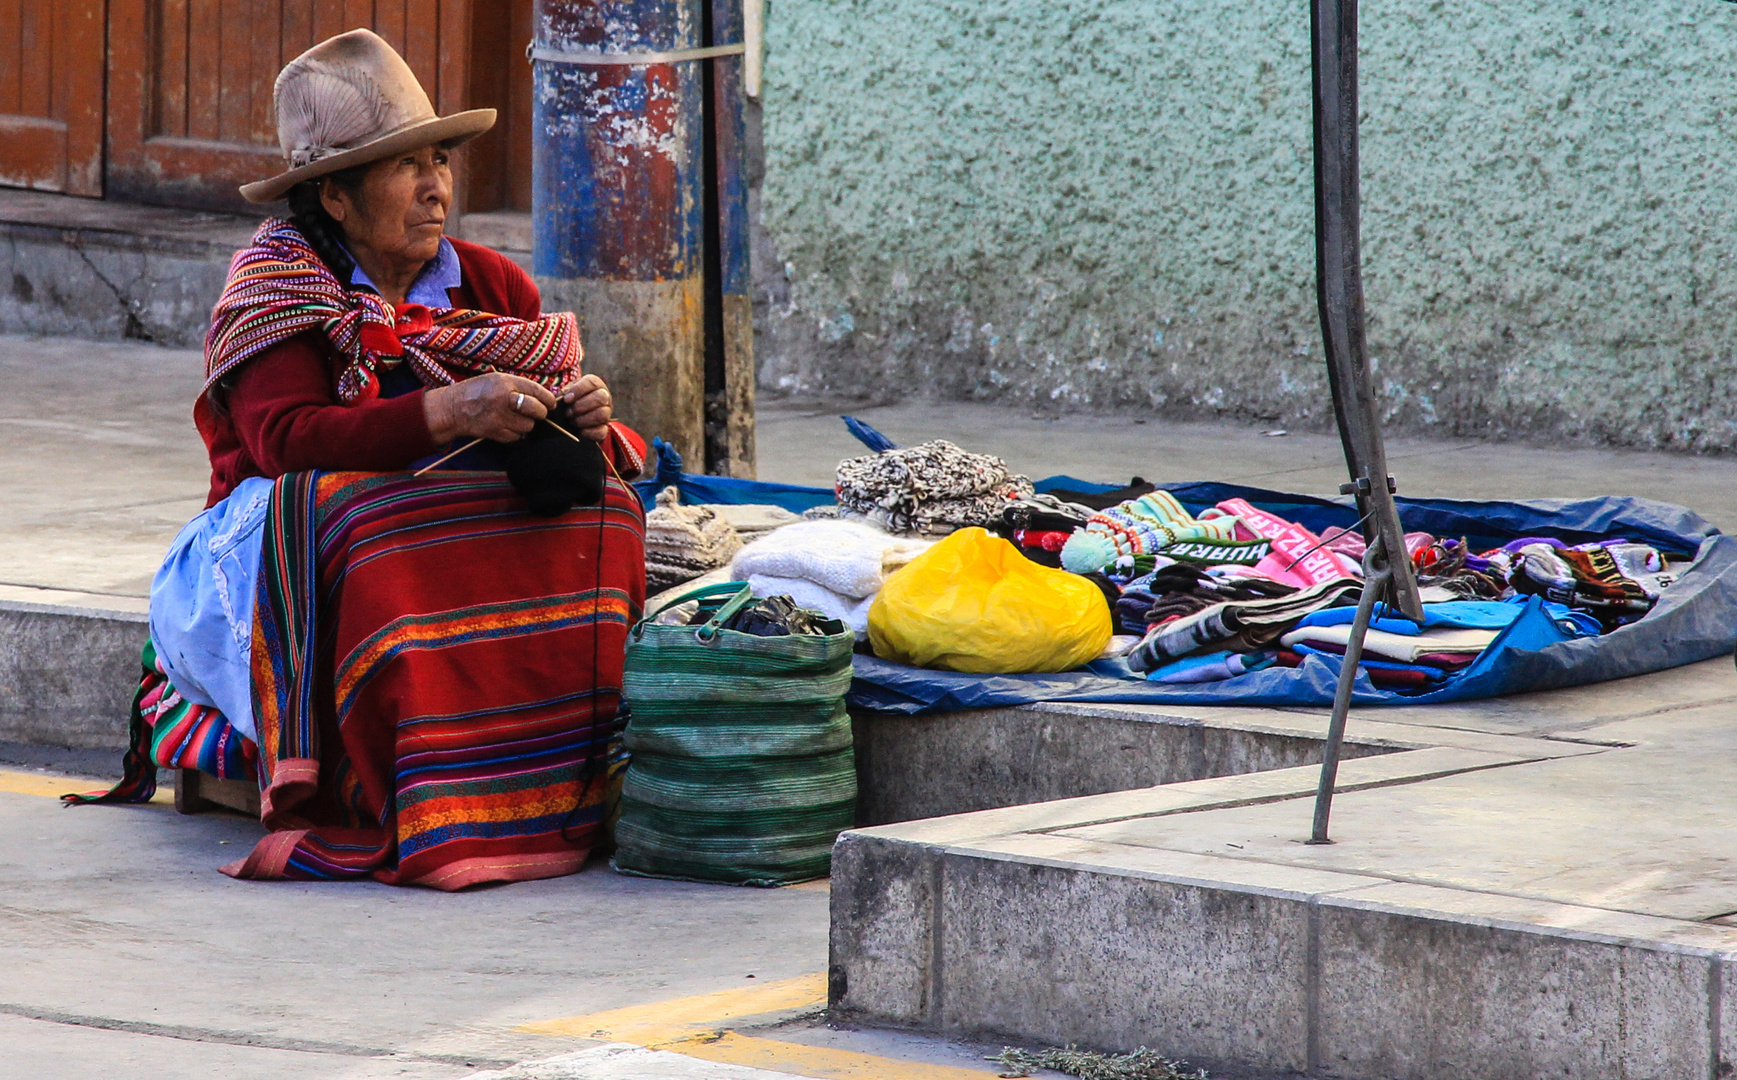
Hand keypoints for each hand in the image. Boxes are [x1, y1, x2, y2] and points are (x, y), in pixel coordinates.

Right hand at [423, 373, 555, 443]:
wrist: (453, 408)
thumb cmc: (477, 391)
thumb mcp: (497, 380)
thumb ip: (519, 386)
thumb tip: (545, 396)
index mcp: (505, 382)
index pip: (537, 391)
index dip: (549, 399)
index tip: (551, 403)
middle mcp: (504, 399)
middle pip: (537, 410)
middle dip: (541, 413)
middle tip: (537, 413)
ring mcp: (499, 417)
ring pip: (528, 426)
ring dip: (527, 424)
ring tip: (516, 419)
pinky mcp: (495, 432)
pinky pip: (517, 437)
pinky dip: (516, 434)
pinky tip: (507, 427)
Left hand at [559, 374, 613, 441]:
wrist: (571, 417)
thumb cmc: (568, 401)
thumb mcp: (566, 393)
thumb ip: (564, 393)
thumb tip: (560, 399)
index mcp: (595, 384)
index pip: (592, 382)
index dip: (578, 390)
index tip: (567, 400)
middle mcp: (605, 397)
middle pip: (600, 398)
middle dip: (581, 406)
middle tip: (568, 413)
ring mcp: (607, 413)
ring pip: (602, 414)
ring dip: (584, 419)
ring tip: (572, 421)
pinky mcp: (604, 428)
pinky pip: (602, 431)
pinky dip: (589, 432)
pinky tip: (580, 430)